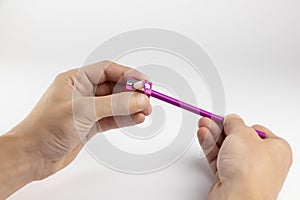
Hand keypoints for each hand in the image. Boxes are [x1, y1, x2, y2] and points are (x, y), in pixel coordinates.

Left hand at [8, 61, 150, 179]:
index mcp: (76, 80)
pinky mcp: (91, 124)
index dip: (127, 74)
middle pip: (114, 87)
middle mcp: (83, 92)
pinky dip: (125, 118)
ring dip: (131, 106)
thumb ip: (114, 105)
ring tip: (146, 110)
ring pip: (115, 104)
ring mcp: (88, 109)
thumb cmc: (46, 128)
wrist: (32, 155)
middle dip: (132, 92)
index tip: (144, 82)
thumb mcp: (83, 111)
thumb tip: (138, 99)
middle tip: (147, 99)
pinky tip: (136, 119)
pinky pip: (112, 118)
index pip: (107, 70)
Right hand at [197, 114, 291, 199]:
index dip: (239, 124)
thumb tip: (231, 119)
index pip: (255, 130)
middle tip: (209, 120)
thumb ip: (235, 123)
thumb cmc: (250, 171)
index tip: (225, 118)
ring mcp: (245, 170)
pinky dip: (210, 147)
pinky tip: (203, 136)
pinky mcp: (230, 178)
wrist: (239, 197)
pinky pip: (219, 158)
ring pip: (226, 148)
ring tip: (202, 125)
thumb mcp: (242, 134)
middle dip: (221, 128)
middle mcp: (262, 161)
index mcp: (276, 149)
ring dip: (213, 136)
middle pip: (238, 139)